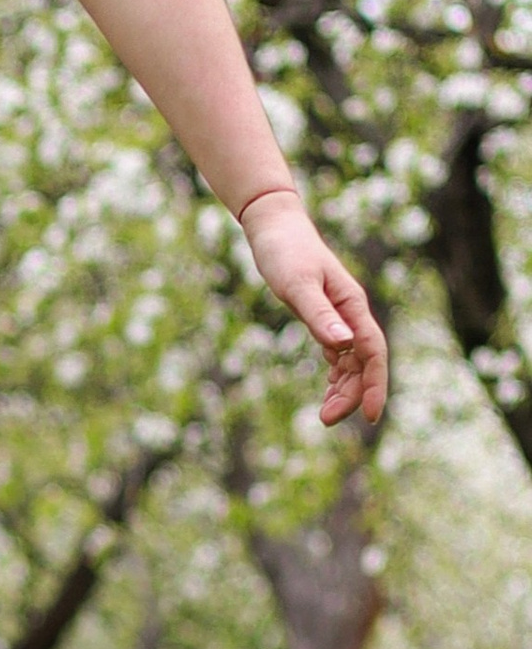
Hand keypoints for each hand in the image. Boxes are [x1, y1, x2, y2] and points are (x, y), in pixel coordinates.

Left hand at [243, 193, 388, 427]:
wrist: (273, 228)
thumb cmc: (284, 253)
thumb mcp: (297, 285)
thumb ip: (319, 315)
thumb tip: (345, 344)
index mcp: (351, 306)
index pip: (373, 352)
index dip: (375, 384)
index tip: (370, 416)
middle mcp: (351, 313)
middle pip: (364, 362)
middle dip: (353, 394)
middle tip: (326, 420)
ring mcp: (339, 316)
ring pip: (352, 361)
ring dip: (344, 388)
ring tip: (326, 415)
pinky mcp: (323, 317)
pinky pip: (339, 353)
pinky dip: (336, 374)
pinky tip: (329, 390)